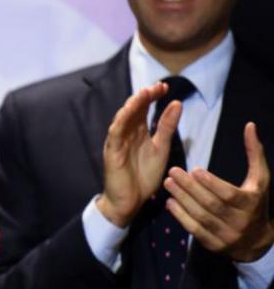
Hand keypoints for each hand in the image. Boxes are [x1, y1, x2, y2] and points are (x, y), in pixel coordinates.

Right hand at [97, 82, 180, 226]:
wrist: (130, 202)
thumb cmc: (143, 177)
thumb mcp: (161, 149)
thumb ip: (166, 127)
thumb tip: (177, 103)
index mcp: (138, 133)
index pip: (144, 109)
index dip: (152, 97)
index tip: (165, 87)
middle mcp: (126, 134)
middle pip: (133, 110)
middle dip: (144, 97)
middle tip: (158, 86)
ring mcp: (117, 142)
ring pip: (123, 118)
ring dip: (132, 105)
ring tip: (144, 93)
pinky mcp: (111, 152)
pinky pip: (115, 133)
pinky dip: (121, 121)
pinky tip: (129, 111)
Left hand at [165, 122, 273, 261]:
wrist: (256, 240)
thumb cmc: (255, 202)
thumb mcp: (260, 179)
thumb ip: (255, 153)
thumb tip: (250, 125)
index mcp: (250, 204)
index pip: (229, 194)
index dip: (211, 183)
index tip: (194, 169)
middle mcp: (239, 222)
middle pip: (211, 205)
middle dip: (190, 188)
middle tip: (172, 172)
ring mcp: (226, 236)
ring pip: (200, 217)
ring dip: (182, 200)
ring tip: (167, 184)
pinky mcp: (213, 245)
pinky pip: (194, 230)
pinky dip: (181, 216)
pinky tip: (169, 203)